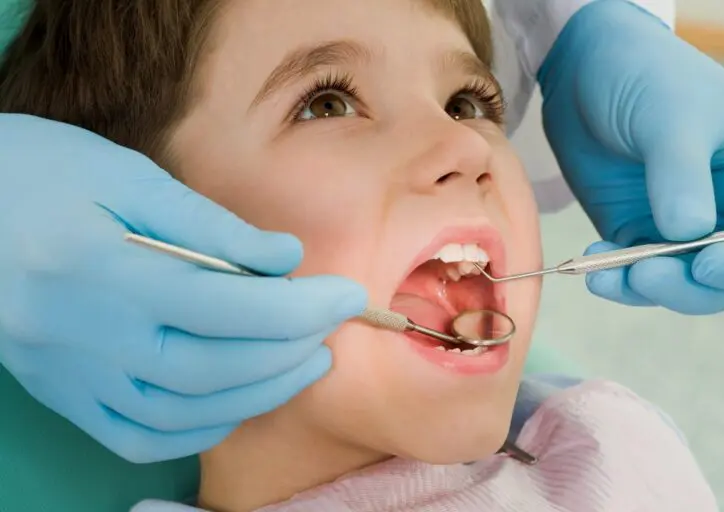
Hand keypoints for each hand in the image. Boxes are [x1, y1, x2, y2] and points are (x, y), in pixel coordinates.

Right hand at [0, 115, 367, 462]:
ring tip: (306, 362)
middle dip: (290, 350)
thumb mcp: (127, 177)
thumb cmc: (41, 174)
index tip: (346, 294)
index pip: (228, 308)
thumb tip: (285, 259)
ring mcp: (72, 376)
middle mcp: (86, 338)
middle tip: (333, 325)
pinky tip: (240, 400)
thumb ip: (210, 226)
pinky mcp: (64, 394)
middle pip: (214, 366)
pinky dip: (203, 426)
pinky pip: (141, 436)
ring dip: (260, 393)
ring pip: (184, 410)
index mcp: (103, 272)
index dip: (300, 307)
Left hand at [539, 0, 723, 314]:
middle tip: (648, 276)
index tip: (709, 263)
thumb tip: (688, 233)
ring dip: (650, 288)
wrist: (586, 70)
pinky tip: (596, 269)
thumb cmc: (645, 78)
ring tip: (610, 276)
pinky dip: (619, 279)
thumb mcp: (670, 118)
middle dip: (694, 285)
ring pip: (684, 281)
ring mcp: (681, 224)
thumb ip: (681, 175)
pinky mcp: (638, 231)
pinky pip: (637, 272)